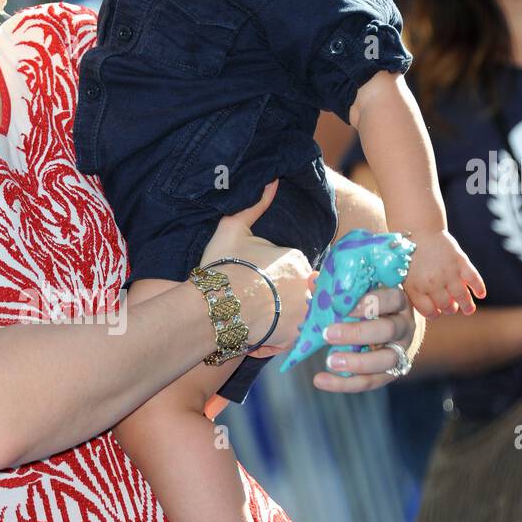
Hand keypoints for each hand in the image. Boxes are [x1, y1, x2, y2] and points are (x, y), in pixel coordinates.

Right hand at [199, 180, 313, 355]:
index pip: (294, 271)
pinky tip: (256, 336)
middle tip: (255, 307)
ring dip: (282, 322)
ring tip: (256, 323)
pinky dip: (276, 340)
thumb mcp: (233, 228)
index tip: (255, 287)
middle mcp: (307, 284)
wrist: (214, 305)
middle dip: (283, 303)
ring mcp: (304, 312)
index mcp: (296, 258)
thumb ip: (254, 205)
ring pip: (298, 318)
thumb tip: (272, 180)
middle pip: (300, 295)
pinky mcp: (296, 336)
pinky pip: (291, 340)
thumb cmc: (222, 267)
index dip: (274, 281)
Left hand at [310, 274, 424, 392]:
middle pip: (387, 330)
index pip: (390, 298)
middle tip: (328, 334)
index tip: (342, 307)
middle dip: (357, 333)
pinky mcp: (391, 372)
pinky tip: (320, 380)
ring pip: (386, 360)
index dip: (368, 303)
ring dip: (357, 362)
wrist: (389, 325)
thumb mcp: (358, 293)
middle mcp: (404, 326)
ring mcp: (401, 351)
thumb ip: (336, 288)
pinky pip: (371, 381)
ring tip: (330, 361)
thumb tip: (313, 281)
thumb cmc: (368, 304)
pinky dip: (345, 383)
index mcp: (397, 301)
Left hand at [401, 228, 486, 317]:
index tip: (437, 313)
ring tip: (469, 310)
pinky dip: (479, 288)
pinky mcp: (460, 261)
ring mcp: (447, 273)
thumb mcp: (403, 275)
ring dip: (467, 305)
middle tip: (452, 308)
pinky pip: (473, 279)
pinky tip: (481, 294)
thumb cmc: (408, 254)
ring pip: (461, 296)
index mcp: (416, 288)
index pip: (429, 310)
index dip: (434, 314)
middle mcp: (432, 283)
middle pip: (446, 305)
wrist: (418, 230)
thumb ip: (413, 291)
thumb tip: (425, 307)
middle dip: (450, 309)